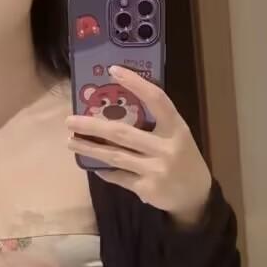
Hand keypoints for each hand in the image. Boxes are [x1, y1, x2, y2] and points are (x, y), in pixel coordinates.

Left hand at [66, 65, 211, 226]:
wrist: (196, 196)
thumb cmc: (183, 160)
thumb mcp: (177, 137)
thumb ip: (155, 125)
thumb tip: (115, 110)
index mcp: (176, 128)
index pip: (157, 99)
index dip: (136, 83)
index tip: (113, 71)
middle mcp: (167, 147)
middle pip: (123, 133)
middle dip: (93, 126)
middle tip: (70, 120)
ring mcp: (156, 169)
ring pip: (115, 156)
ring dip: (90, 148)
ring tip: (71, 141)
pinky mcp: (147, 188)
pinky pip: (119, 176)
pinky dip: (104, 170)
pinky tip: (93, 165)